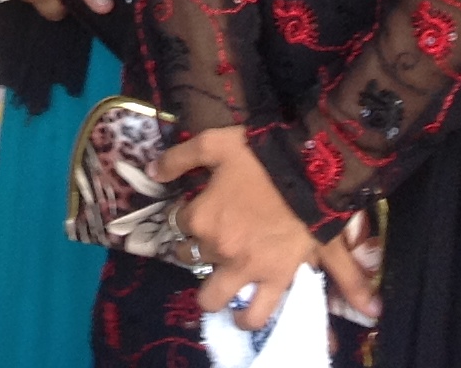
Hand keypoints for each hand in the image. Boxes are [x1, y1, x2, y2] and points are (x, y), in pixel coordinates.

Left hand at [152, 126, 378, 328]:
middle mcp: (218, 248)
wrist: (308, 170)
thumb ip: (178, 158)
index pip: (178, 222)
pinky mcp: (274, 279)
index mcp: (202, 216)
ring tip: (216, 290)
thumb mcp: (213, 143)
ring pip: (213, 297)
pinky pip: (256, 313)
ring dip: (210, 294)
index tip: (194, 210)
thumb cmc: (259, 154)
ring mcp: (245, 268)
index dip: (185, 215)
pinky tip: (242, 316)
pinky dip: (247, 318)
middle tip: (203, 244)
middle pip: (189, 258)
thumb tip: (151, 172)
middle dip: (191, 251)